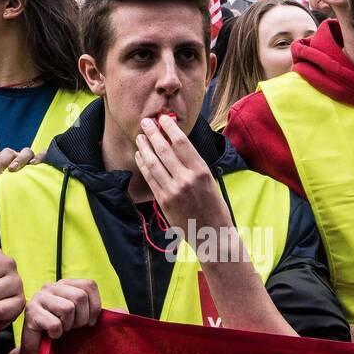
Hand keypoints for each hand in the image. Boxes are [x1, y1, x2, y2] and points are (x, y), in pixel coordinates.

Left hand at [0, 147, 42, 190]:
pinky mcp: (44, 163)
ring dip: (17, 159)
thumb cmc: (10, 188)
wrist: (32, 192)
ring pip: (25, 151)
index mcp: (2, 161)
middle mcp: (15, 158)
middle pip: (6, 152)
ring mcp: (30, 160)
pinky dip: (39, 157)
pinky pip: (43, 155)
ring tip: (12, 171)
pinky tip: (34, 165)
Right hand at [17, 279, 100, 353]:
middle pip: (79, 297)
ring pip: (67, 308)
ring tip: (61, 330)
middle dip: (81, 319)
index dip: (95, 306)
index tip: (90, 322)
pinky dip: (56, 334)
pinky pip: (55, 324)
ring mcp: (39, 297)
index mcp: (66, 285)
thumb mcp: (85, 323)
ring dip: (68, 326)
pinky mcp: (31, 312)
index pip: (89, 285)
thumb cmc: (63, 337)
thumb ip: (101, 315)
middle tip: (72, 328)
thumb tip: (123, 312)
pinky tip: (51, 335)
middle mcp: (51, 286)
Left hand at [135, 116, 232, 235]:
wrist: (213, 234)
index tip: (163, 118)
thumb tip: (176, 145)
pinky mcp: (163, 201)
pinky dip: (143, 164)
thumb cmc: (214, 206)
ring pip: (153, 163)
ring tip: (140, 137)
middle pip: (164, 150)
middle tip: (146, 122)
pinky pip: (150, 178)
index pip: (182, 143)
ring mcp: (173, 190)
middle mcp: (186, 179)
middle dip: (152, 133)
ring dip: (144, 147)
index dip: (170, 128)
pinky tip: (139, 155)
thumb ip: (193, 165)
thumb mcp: (209, 181)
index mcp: (201, 171)